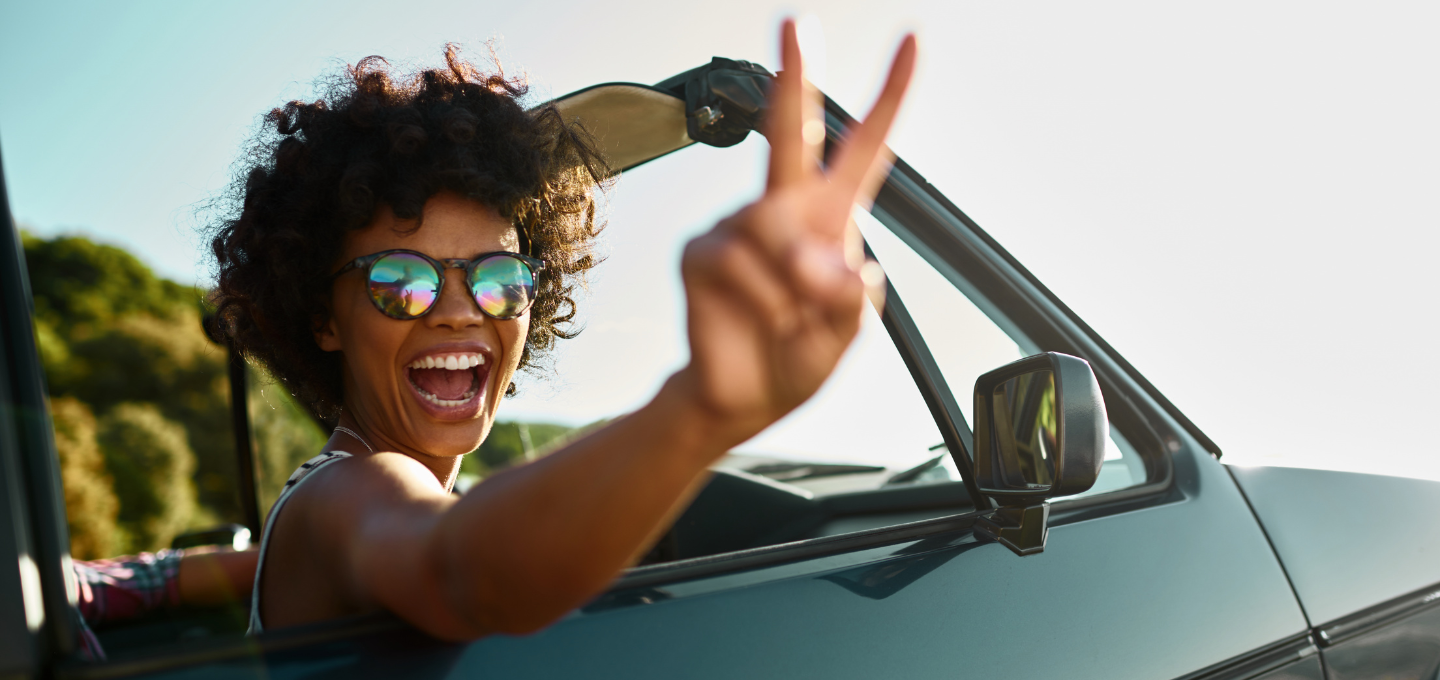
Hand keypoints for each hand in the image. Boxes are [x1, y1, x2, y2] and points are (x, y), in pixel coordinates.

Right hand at [674, 20, 916, 446]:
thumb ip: (849, 298)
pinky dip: (759, 301)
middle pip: (793, 132)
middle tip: (797, 23)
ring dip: (792, 288)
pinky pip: (736, 263)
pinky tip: (754, 319)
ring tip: (788, 322)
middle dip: (796, 76)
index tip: (912, 44)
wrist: (742, 398)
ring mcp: (737, 226)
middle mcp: (784, 209)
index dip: (890, 97)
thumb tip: (829, 264)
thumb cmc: (796, 358)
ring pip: (774, 233)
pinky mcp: (701, 251)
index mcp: (831, 216)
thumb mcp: (847, 334)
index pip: (866, 148)